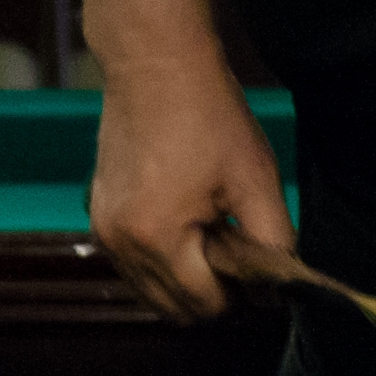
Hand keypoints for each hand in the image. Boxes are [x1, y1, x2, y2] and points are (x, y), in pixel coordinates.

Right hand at [87, 69, 290, 321]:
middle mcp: (120, 244)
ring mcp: (104, 231)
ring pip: (151, 292)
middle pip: (174, 309)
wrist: (156, 66)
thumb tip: (277, 289)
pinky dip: (161, 261)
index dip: (241, 295)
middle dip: (211, 293)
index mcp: (157, 238)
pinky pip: (133, 265)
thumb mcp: (257, 181)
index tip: (257, 265)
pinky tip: (186, 223)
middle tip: (237, 248)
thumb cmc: (207, 117)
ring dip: (184, 280)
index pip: (205, 306)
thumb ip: (273, 244)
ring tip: (211, 231)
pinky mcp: (98, 215)